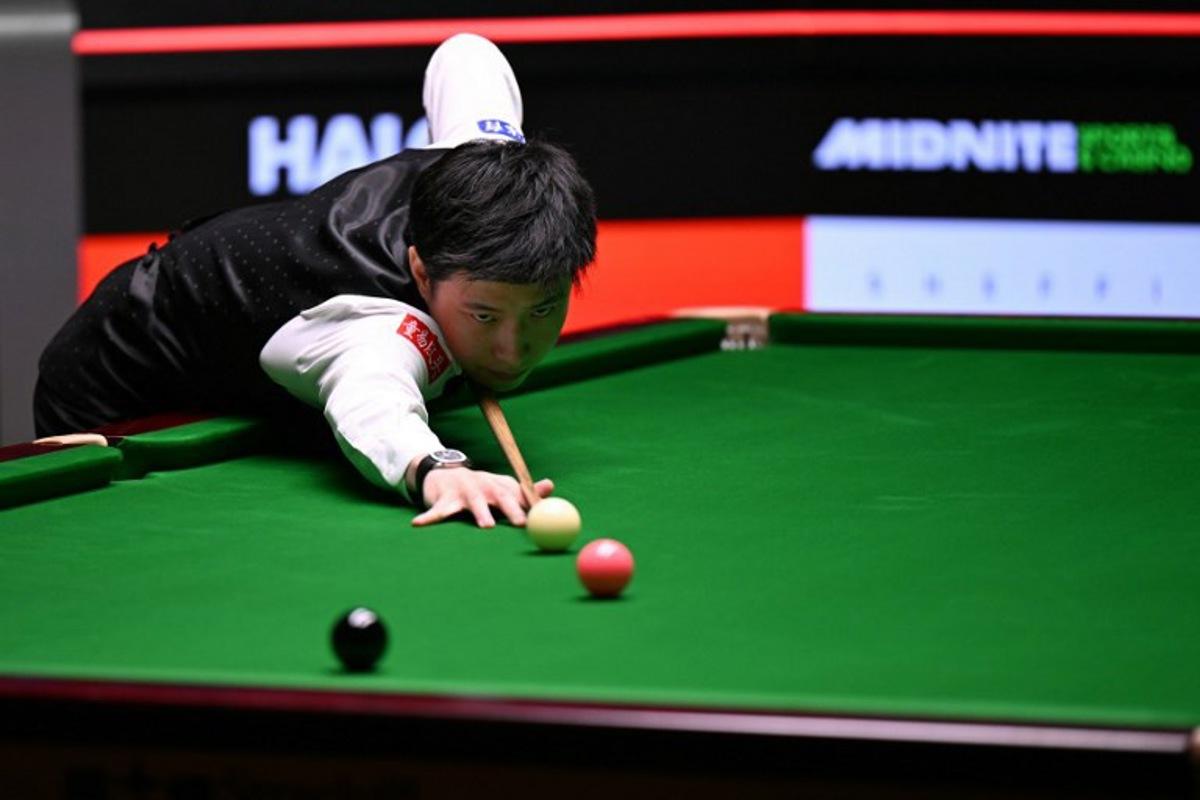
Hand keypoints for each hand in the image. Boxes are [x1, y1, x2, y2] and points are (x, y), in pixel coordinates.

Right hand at [413, 468, 554, 527]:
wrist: (446, 473)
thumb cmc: (481, 487)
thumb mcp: (503, 487)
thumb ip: (526, 492)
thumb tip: (550, 486)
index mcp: (500, 486)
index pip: (518, 494)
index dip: (530, 503)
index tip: (542, 514)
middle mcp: (484, 486)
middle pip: (499, 497)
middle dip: (511, 509)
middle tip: (520, 523)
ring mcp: (463, 492)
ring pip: (472, 503)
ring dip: (479, 512)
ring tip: (486, 525)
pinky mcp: (443, 500)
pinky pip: (437, 511)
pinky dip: (429, 518)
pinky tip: (419, 524)